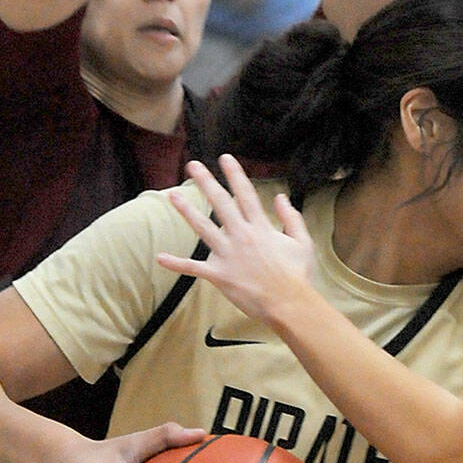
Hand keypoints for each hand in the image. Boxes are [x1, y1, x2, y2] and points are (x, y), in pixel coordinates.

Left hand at [159, 156, 315, 319]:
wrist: (290, 304)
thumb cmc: (298, 275)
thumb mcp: (302, 242)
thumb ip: (291, 217)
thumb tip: (280, 197)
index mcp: (261, 227)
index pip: (245, 194)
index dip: (234, 174)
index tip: (225, 158)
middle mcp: (242, 236)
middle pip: (220, 203)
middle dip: (206, 182)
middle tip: (192, 165)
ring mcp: (228, 255)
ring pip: (203, 228)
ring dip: (187, 210)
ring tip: (172, 195)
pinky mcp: (220, 275)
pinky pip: (194, 268)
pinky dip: (176, 263)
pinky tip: (160, 257)